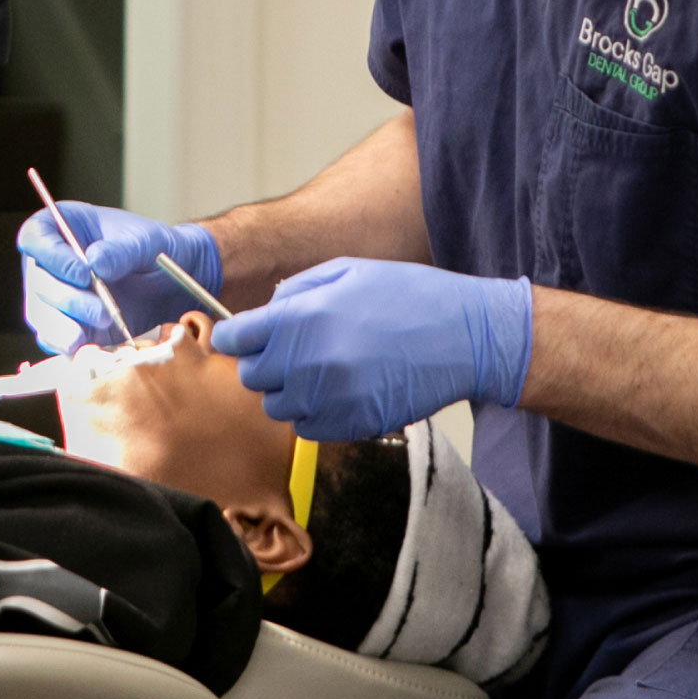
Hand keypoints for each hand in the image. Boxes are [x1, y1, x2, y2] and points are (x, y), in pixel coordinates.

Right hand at [19, 202, 222, 353]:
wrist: (173, 284)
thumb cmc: (156, 250)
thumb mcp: (147, 242)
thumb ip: (122, 250)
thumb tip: (94, 262)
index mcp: (63, 227)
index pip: (35, 236)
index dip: (50, 255)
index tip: (82, 273)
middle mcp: (52, 263)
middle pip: (37, 281)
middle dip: (67, 299)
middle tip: (102, 310)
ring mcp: (56, 297)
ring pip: (40, 315)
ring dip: (66, 327)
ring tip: (103, 327)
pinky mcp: (66, 327)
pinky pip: (53, 341)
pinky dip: (69, 348)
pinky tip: (92, 349)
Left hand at [210, 259, 532, 440]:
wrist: (466, 337)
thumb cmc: (409, 295)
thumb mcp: (349, 270)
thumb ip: (298, 290)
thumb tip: (266, 311)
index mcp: (304, 317)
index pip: (235, 338)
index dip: (231, 336)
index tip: (236, 336)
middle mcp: (310, 362)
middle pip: (251, 376)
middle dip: (262, 362)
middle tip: (288, 350)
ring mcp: (331, 398)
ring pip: (277, 407)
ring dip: (288, 390)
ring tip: (320, 370)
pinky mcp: (351, 425)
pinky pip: (307, 428)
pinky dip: (313, 413)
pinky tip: (337, 391)